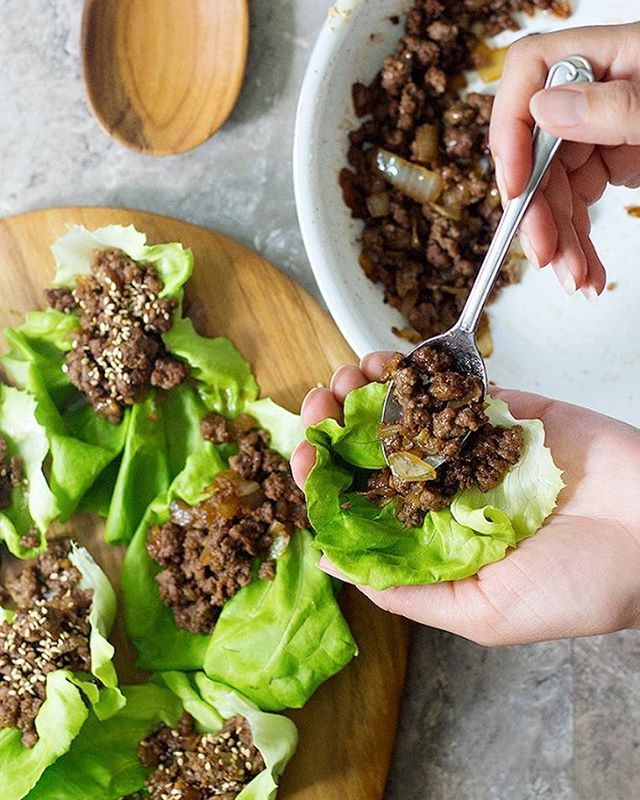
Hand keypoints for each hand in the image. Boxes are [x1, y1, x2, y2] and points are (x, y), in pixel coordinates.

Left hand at [292, 353, 639, 645]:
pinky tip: (387, 363)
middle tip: (321, 402)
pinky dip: (415, 371)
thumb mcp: (484, 613)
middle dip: (337, 423)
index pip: (362, 504)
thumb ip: (409, 591)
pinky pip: (451, 386)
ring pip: (403, 412)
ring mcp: (473, 446)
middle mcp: (446, 489)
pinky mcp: (504, 410)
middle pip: (372, 451)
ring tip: (347, 377)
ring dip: (365, 391)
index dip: (325, 478)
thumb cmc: (581, 586)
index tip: (306, 453)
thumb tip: (334, 564)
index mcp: (433, 536)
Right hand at [489, 22, 639, 297]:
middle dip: (538, 209)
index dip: (511, 127)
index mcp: (617, 56)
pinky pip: (576, 203)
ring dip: (558, 239)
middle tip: (547, 256)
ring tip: (575, 279)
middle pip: (537, 147)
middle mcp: (602, 91)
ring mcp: (606, 128)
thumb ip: (619, 107)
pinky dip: (577, 242)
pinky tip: (585, 270)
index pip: (532, 71)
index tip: (514, 185)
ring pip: (553, 185)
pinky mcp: (613, 161)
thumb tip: (546, 108)